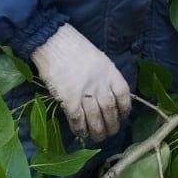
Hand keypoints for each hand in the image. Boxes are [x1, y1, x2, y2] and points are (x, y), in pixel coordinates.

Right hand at [32, 25, 131, 141]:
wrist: (53, 40)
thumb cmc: (73, 46)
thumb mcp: (96, 57)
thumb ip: (102, 75)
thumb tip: (104, 94)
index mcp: (109, 70)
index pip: (123, 93)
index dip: (125, 107)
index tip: (123, 116)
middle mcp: (100, 82)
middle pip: (110, 109)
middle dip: (112, 124)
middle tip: (111, 133)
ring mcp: (85, 91)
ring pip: (96, 117)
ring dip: (98, 130)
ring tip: (98, 137)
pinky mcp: (69, 98)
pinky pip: (77, 118)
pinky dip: (80, 128)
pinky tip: (80, 133)